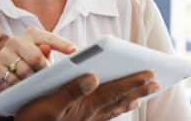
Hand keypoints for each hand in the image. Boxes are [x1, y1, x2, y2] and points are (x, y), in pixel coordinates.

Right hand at [0, 27, 76, 96]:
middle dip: (44, 70)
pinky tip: (18, 86)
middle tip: (46, 78)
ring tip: (31, 83)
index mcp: (33, 35)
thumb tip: (50, 50)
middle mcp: (17, 40)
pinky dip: (17, 86)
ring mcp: (4, 52)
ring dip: (30, 81)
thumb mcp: (43, 61)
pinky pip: (10, 79)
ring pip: (24, 71)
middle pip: (36, 57)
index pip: (49, 38)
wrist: (5, 77)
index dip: (62, 44)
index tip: (75, 51)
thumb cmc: (31, 66)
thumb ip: (48, 55)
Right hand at [15, 71, 159, 120]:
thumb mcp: (48, 104)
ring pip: (116, 107)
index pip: (115, 90)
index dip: (133, 81)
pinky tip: (124, 106)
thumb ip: (71, 90)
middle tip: (157, 81)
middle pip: (119, 98)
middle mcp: (90, 113)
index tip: (151, 73)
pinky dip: (119, 109)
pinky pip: (107, 116)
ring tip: (146, 92)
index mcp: (85, 104)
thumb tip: (93, 76)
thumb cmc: (33, 119)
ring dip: (132, 97)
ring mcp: (88, 120)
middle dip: (139, 88)